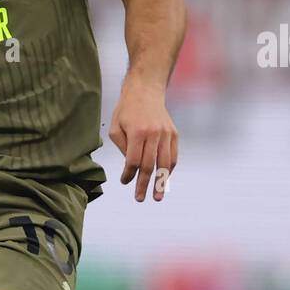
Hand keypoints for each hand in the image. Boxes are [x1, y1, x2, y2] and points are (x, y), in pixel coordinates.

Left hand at [108, 78, 177, 201]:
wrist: (146, 91)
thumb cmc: (126, 111)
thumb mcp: (116, 127)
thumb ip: (123, 148)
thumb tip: (131, 167)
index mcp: (138, 132)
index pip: (133, 161)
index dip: (128, 174)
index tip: (124, 181)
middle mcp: (154, 134)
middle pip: (150, 165)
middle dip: (144, 184)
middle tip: (140, 199)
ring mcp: (166, 134)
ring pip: (165, 163)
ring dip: (161, 182)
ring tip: (157, 196)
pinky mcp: (174, 134)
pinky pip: (173, 156)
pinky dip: (168, 170)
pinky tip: (163, 180)